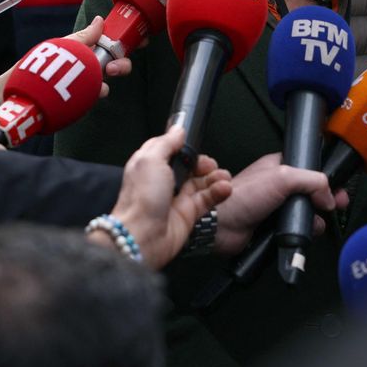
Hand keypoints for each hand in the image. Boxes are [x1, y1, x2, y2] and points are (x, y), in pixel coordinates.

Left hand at [0, 15, 132, 104]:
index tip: (141, 40)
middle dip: (122, 62)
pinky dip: (99, 92)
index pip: (112, 42)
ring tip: (102, 83)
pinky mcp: (83, 98)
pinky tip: (95, 93)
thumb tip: (101, 19)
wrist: (21, 92)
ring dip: (112, 77)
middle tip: (113, 67)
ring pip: (110, 78)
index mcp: (87, 48)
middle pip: (118, 61)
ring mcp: (87, 82)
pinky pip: (97, 93)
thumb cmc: (37, 65)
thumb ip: (85, 36)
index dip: (128, 40)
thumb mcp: (64, 46)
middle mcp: (90, 65)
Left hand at [103, 126, 232, 268]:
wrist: (143, 236)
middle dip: (204, 163)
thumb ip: (166, 142)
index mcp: (150, 165)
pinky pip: (207, 200)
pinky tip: (225, 189)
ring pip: (201, 183)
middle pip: (189, 166)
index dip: (183, 145)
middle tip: (210, 165)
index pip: (169, 149)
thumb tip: (178, 130)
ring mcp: (176, 198)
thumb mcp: (150, 160)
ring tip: (224, 177)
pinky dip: (219, 193)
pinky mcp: (188, 214)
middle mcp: (163, 181)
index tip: (195, 143)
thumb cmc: (141, 199)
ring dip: (215, 178)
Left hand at [213, 154, 349, 254]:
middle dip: (324, 201)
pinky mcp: (273, 227)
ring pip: (305, 213)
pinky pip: (295, 229)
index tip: (337, 188)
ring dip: (313, 219)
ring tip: (314, 221)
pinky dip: (301, 232)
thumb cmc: (239, 197)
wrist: (221, 225)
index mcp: (279, 167)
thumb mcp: (282, 178)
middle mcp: (277, 187)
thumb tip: (329, 194)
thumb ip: (312, 181)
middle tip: (333, 206)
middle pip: (311, 193)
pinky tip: (301, 232)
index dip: (325, 178)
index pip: (309, 169)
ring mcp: (275, 208)